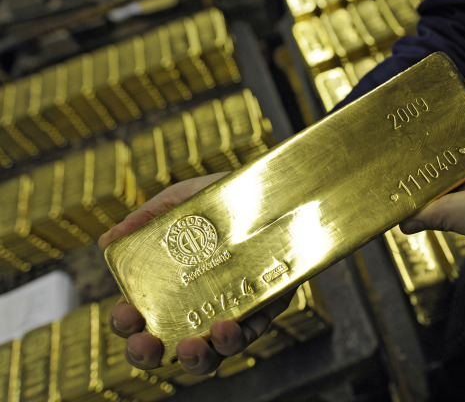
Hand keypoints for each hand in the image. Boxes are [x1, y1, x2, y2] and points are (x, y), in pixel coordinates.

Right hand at [98, 173, 293, 374]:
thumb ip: (147, 218)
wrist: (273, 189)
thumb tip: (107, 240)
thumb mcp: (181, 201)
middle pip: (166, 347)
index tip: (126, 314)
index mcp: (168, 286)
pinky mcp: (263, 309)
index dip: (125, 324)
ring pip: (210, 353)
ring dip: (196, 359)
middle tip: (146, 344)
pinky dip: (236, 338)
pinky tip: (226, 327)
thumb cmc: (220, 197)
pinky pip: (250, 334)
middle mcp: (196, 306)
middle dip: (149, 355)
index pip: (138, 317)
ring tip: (192, 346)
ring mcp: (230, 311)